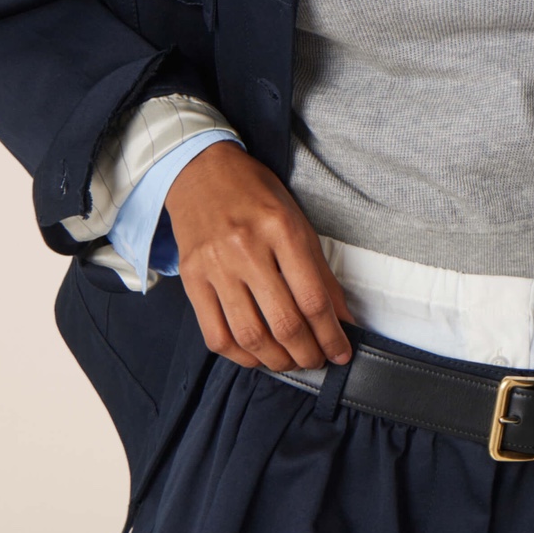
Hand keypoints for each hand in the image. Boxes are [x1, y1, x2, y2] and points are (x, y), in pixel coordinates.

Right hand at [164, 140, 355, 370]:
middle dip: (308, 353)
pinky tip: (257, 356)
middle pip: (284, 322)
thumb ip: (320, 271)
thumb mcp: (298, 220)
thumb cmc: (256, 194)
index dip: (332, 334)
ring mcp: (216, 266)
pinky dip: (240, 355)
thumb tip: (343, 316)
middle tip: (318, 360)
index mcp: (282, 230)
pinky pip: (215, 334)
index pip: (313, 298)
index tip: (342, 353)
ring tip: (292, 362)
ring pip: (250, 335)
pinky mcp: (191, 279)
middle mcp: (247, 249)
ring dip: (277, 360)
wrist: (200, 170)